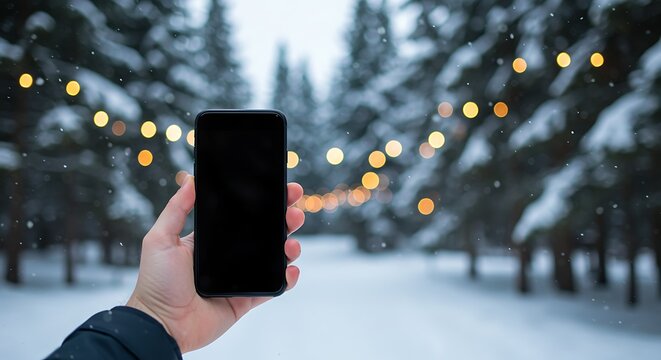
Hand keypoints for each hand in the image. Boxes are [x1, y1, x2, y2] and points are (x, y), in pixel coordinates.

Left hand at [126, 176, 304, 352]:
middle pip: (264, 234)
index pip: (243, 217)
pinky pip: (272, 287)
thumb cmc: (156, 282)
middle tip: (294, 212)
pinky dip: (287, 279)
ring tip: (292, 244)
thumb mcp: (160, 239)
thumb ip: (176, 210)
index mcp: (212, 240)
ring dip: (289, 247)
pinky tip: (291, 270)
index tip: (281, 190)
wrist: (162, 324)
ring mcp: (239, 278)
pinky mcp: (246, 299)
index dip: (263, 203)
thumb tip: (190, 180)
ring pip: (273, 258)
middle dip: (284, 220)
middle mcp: (229, 256)